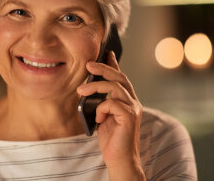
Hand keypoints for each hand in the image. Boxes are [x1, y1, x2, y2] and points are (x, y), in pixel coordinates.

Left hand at [77, 51, 144, 180]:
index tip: (106, 53)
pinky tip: (98, 118)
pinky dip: (101, 108)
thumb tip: (88, 89)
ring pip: (115, 86)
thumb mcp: (102, 116)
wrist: (119, 159)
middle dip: (103, 68)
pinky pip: (112, 103)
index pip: (121, 77)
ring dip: (95, 86)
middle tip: (88, 65)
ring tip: (81, 90)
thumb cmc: (111, 139)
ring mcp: (133, 108)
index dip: (113, 64)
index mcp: (127, 100)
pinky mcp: (130, 116)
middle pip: (120, 77)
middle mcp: (133, 102)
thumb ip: (100, 102)